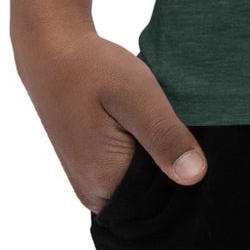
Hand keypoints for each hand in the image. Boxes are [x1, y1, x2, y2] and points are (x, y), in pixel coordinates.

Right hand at [14, 24, 207, 210]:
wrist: (52, 52)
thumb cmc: (93, 70)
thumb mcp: (137, 96)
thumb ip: (164, 136)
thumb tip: (196, 176)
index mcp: (105, 183)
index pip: (166, 198)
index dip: (186, 169)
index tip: (192, 135)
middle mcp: (94, 193)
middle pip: (152, 193)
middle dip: (171, 163)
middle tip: (174, 120)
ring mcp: (89, 182)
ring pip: (141, 181)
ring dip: (157, 155)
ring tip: (156, 119)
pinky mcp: (89, 168)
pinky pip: (126, 171)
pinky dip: (142, 151)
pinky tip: (143, 124)